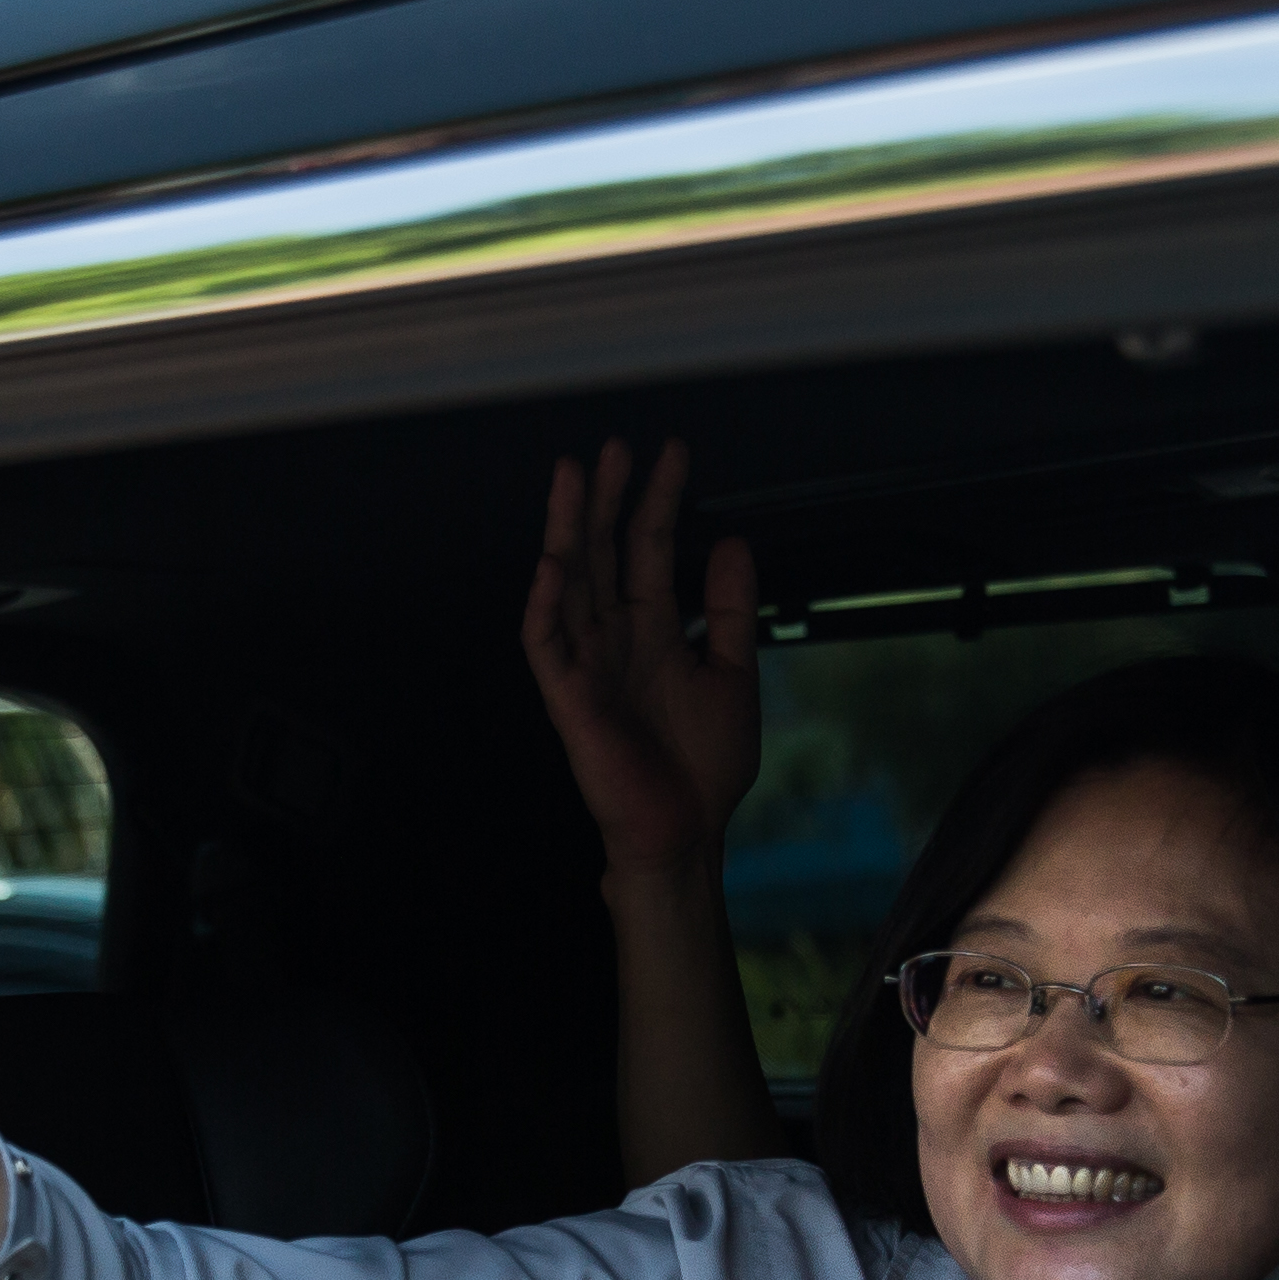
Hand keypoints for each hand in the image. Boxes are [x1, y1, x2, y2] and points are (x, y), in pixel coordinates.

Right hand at [520, 439, 761, 885]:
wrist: (687, 832)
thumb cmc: (705, 764)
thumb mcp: (734, 672)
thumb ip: (730, 610)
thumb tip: (733, 542)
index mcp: (652, 628)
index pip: (648, 549)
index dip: (658, 500)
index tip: (672, 452)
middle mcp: (614, 636)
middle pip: (601, 552)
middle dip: (606, 498)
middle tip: (613, 447)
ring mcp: (587, 663)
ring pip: (567, 582)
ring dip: (566, 529)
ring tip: (571, 476)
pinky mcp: (567, 698)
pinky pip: (546, 643)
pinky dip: (544, 604)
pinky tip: (551, 564)